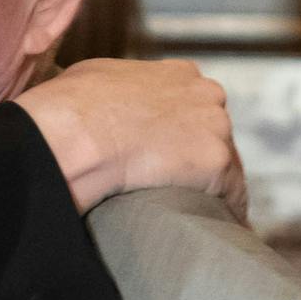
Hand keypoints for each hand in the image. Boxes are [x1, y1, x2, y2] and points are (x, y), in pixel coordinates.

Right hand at [17, 58, 245, 220]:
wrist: (72, 132)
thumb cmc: (71, 106)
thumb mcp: (93, 78)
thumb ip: (120, 88)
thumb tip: (105, 103)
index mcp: (178, 74)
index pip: (194, 105)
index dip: (181, 131)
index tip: (168, 151)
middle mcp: (205, 94)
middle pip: (214, 133)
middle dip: (197, 157)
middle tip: (176, 183)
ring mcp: (215, 127)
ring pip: (225, 164)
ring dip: (208, 186)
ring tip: (189, 210)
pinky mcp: (216, 161)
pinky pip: (229, 196)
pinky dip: (219, 211)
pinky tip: (206, 226)